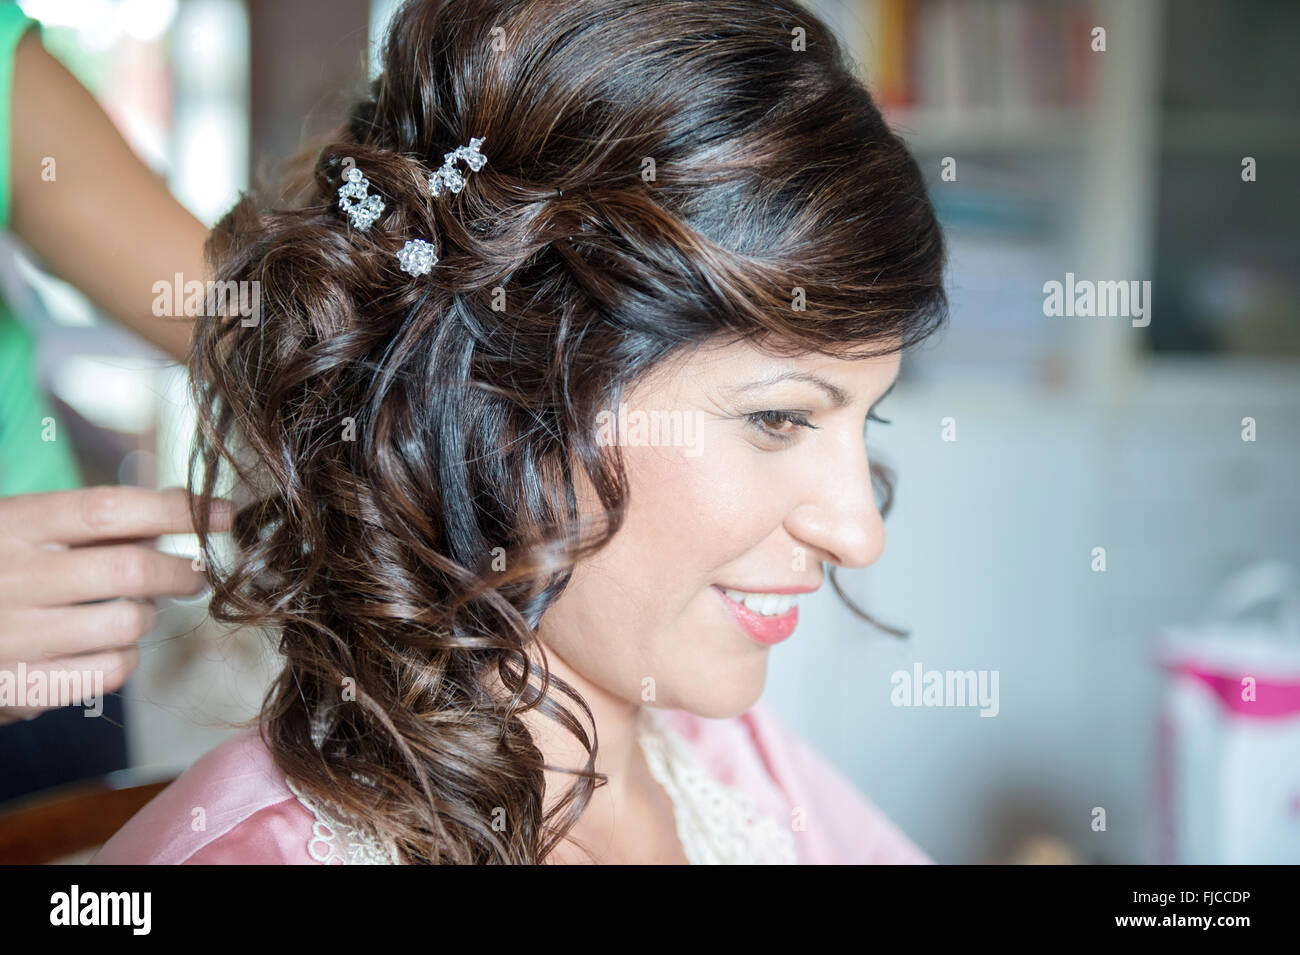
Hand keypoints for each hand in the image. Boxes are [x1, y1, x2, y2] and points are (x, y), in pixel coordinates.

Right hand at [0, 486, 231, 723]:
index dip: (174, 511)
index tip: (221, 513)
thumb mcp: (27, 525)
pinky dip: (126, 655)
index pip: (108, 510)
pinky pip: (110, 670)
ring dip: (149, 616)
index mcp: (12, 524)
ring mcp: (13, 636)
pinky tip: (109, 643)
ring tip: (135, 608)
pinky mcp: (22, 687)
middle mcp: (10, 577)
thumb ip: (99, 518)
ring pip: (128, 624)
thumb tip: (186, 504)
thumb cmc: (1, 565)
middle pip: (130, 570)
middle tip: (196, 574)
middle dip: (181, 571)